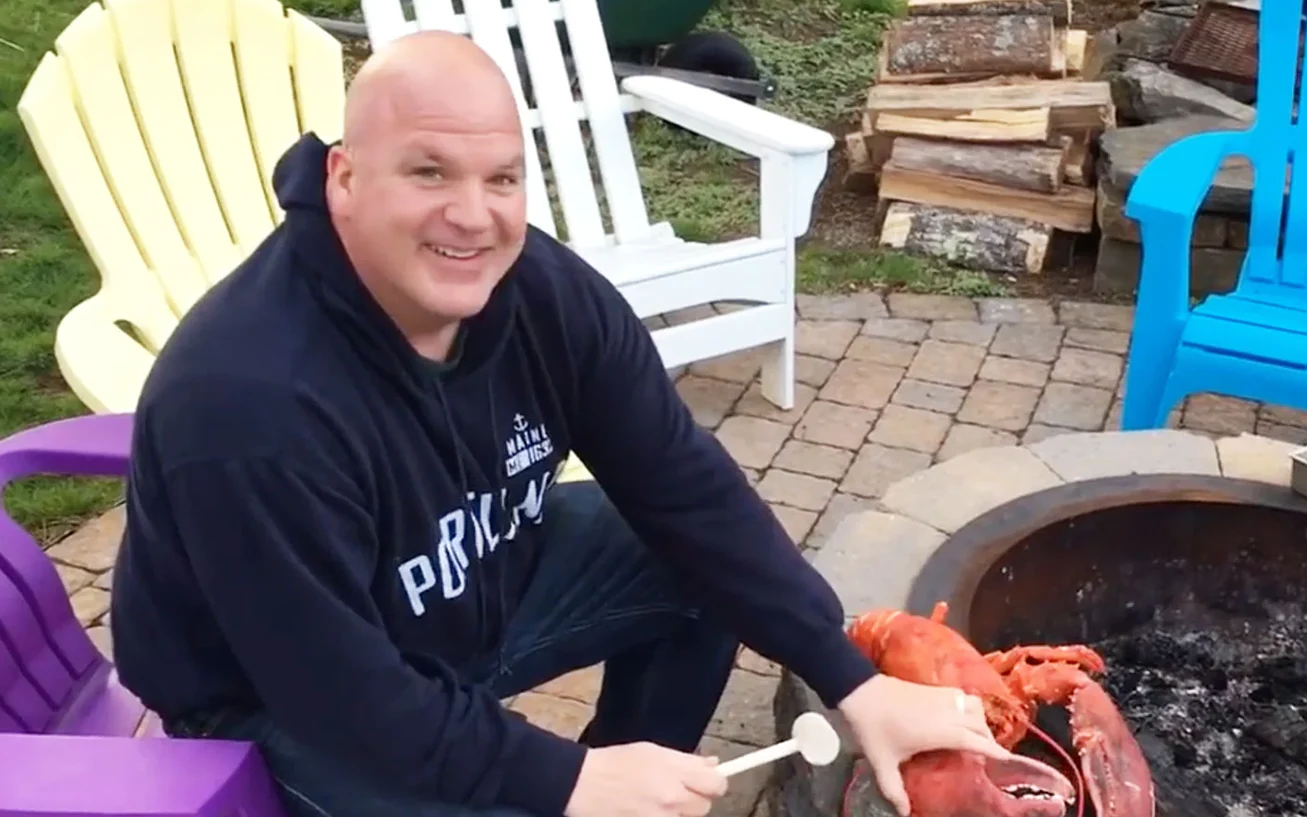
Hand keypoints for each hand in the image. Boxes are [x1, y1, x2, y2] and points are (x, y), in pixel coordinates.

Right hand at [564, 742, 727, 816]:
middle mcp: (672, 799)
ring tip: (655, 801)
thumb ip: (686, 760)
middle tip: (674, 791)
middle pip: (705, 806)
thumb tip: (713, 764)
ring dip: (678, 812)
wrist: (581, 785)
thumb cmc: (613, 764)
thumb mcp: (652, 751)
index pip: (717, 784)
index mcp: (674, 773)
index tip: (706, 781)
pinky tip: (647, 810)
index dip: (712, 782)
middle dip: (694, 799)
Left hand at [836, 674, 1013, 815]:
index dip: (993, 750)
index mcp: (940, 732)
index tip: (1006, 759)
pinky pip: (963, 695)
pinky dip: (969, 706)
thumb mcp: (882, 762)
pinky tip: (961, 716)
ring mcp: (941, 697)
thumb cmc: (874, 728)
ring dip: (981, 719)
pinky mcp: (934, 688)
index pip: (976, 741)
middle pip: (980, 724)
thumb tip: (904, 812)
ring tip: (976, 734)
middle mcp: (947, 713)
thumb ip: (895, 789)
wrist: (860, 692)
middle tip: (987, 754)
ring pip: (974, 705)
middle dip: (989, 738)